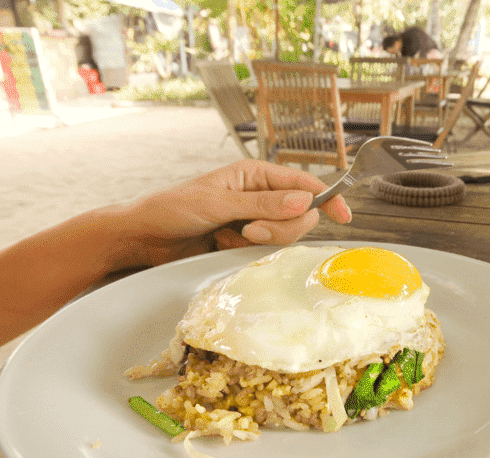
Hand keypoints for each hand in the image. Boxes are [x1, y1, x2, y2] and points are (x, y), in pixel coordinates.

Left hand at [109, 160, 352, 267]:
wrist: (146, 238)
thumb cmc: (174, 209)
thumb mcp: (218, 204)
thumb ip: (262, 204)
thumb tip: (303, 201)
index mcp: (255, 174)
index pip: (303, 184)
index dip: (327, 199)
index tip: (343, 216)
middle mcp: (260, 195)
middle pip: (300, 214)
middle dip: (281, 227)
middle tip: (248, 230)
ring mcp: (254, 219)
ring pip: (285, 234)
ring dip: (264, 240)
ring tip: (231, 236)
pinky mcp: (244, 242)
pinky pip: (266, 251)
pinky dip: (249, 252)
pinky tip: (225, 245)